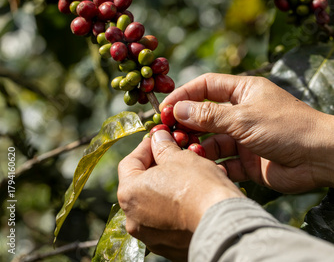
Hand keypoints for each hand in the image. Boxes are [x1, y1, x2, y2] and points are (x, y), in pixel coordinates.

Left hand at [118, 129, 242, 260]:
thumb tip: (158, 138)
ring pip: (154, 204)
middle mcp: (133, 219)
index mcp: (129, 193)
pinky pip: (167, 222)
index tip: (158, 140)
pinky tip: (193, 197)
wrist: (221, 222)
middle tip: (173, 156)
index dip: (145, 147)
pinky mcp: (168, 247)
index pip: (129, 163)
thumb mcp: (179, 157)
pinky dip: (176, 208)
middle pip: (140, 185)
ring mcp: (149, 236)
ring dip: (167, 187)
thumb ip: (163, 147)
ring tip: (187, 175)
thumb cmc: (198, 186)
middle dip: (157, 168)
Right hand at [161, 74, 333, 192]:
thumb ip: (209, 115)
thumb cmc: (285, 127)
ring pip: (212, 140)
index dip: (184, 95)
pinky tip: (202, 169)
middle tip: (166, 134)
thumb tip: (177, 109)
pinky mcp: (249, 161)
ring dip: (198, 147)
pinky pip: (224, 162)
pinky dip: (213, 166)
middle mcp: (241, 112)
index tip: (164, 107)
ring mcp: (244, 137)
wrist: (319, 157)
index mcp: (243, 91)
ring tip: (184, 154)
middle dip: (186, 124)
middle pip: (205, 115)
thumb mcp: (243, 117)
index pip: (206, 86)